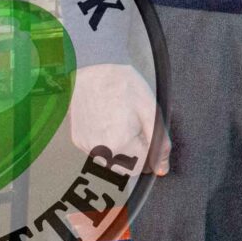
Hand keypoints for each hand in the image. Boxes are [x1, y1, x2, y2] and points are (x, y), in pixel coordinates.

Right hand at [70, 62, 167, 176]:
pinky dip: (107, 142)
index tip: (148, 134)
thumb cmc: (124, 87)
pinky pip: (98, 151)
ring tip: (122, 121)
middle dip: (135, 154)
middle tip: (136, 126)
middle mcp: (99, 152)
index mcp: (119, 145)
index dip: (149, 153)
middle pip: (125, 168)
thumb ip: (159, 143)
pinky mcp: (78, 140)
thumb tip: (162, 169)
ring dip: (121, 150)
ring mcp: (86, 147)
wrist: (92, 71)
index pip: (140, 168)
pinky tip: (109, 121)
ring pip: (111, 161)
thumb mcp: (150, 111)